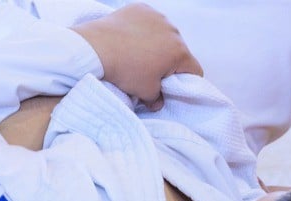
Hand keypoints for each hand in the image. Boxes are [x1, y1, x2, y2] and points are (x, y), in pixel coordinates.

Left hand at [71, 3, 202, 109]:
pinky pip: (149, 20)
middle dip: (170, 60)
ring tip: (139, 51)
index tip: (172, 84)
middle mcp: (173, 31)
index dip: (186, 81)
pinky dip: (144, 28)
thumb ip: (157, 99)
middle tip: (151, 70)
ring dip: (158, 42)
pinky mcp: (141, 8)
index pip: (195, 70)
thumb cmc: (125, 71)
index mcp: (180, 52)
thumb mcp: (145, 92)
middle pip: (180, 50)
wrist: (95, 48)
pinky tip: (131, 36)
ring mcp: (157, 17)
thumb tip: (158, 102)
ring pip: (165, 34)